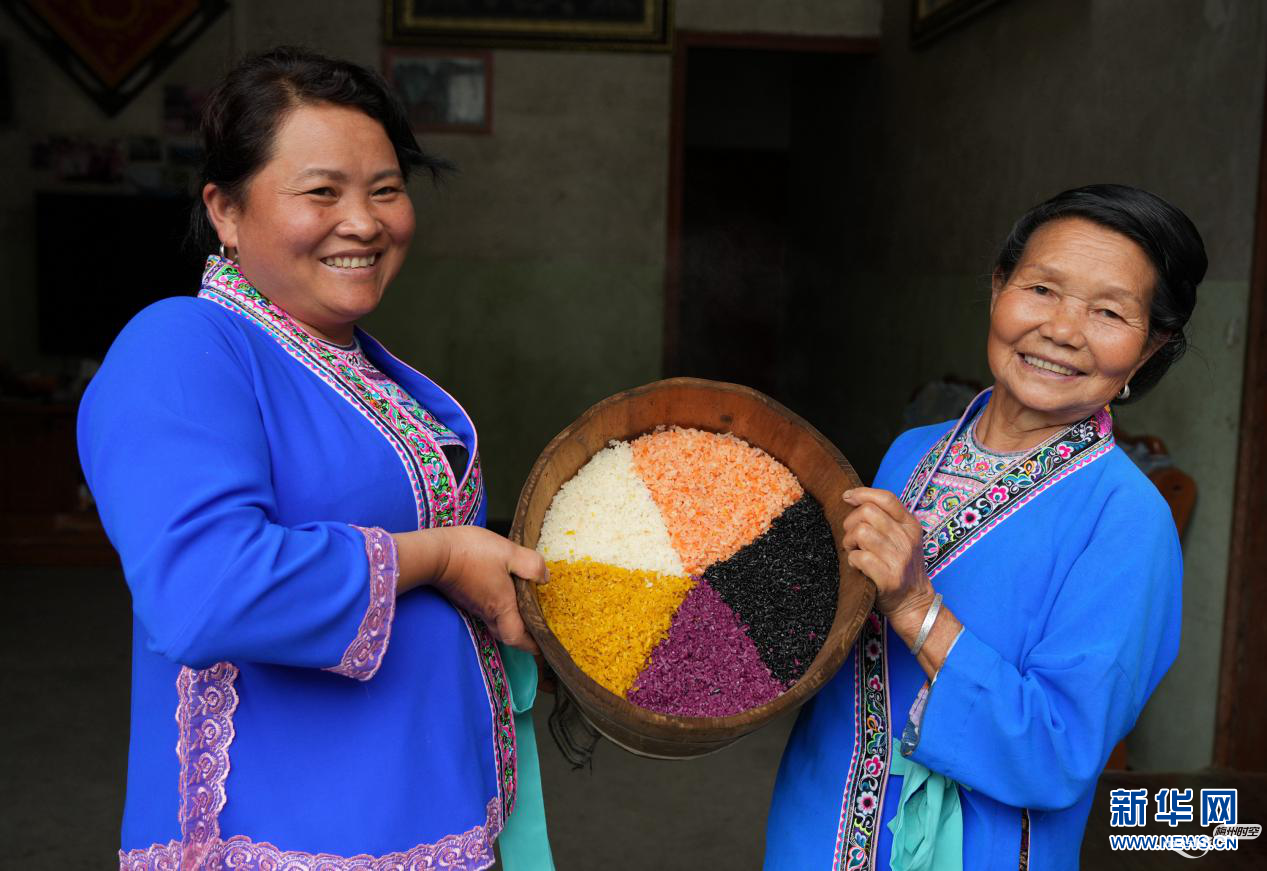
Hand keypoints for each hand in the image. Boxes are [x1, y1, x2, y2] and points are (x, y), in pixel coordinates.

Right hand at [395, 526, 547, 653]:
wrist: (435, 553)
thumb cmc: (472, 553)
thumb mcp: (509, 553)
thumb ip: (531, 565)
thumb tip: (545, 577)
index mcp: (501, 607)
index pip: (517, 638)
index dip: (531, 645)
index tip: (542, 646)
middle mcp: (486, 611)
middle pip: (506, 633)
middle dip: (522, 635)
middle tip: (535, 628)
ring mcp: (472, 605)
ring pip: (495, 621)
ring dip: (510, 619)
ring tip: (523, 609)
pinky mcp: (464, 596)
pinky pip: (485, 609)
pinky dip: (497, 607)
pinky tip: (502, 591)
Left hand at [841, 488, 934, 622]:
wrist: (914, 602)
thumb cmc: (900, 567)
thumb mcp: (902, 539)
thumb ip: (885, 520)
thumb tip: (853, 499)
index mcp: (910, 525)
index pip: (886, 498)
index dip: (862, 493)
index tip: (846, 497)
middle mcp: (907, 539)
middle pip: (867, 512)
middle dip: (850, 523)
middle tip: (852, 539)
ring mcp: (899, 558)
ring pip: (861, 533)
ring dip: (849, 542)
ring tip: (853, 551)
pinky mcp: (889, 577)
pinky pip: (859, 557)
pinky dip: (852, 560)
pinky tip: (856, 566)